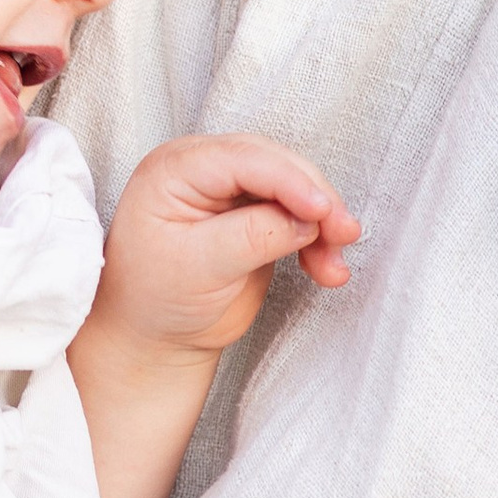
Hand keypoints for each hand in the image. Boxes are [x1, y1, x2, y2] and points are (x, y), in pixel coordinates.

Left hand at [68, 136, 359, 497]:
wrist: (154, 338)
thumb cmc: (155, 299)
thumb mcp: (198, 267)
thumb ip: (251, 236)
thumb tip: (306, 220)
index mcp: (176, 168)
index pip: (244, 159)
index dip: (290, 180)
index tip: (323, 210)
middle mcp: (204, 168)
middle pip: (277, 166)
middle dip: (315, 200)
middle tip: (344, 235)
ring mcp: (232, 190)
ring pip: (295, 189)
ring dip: (322, 224)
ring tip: (334, 267)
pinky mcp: (254, 215)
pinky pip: (298, 216)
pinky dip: (318, 240)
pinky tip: (328, 270)